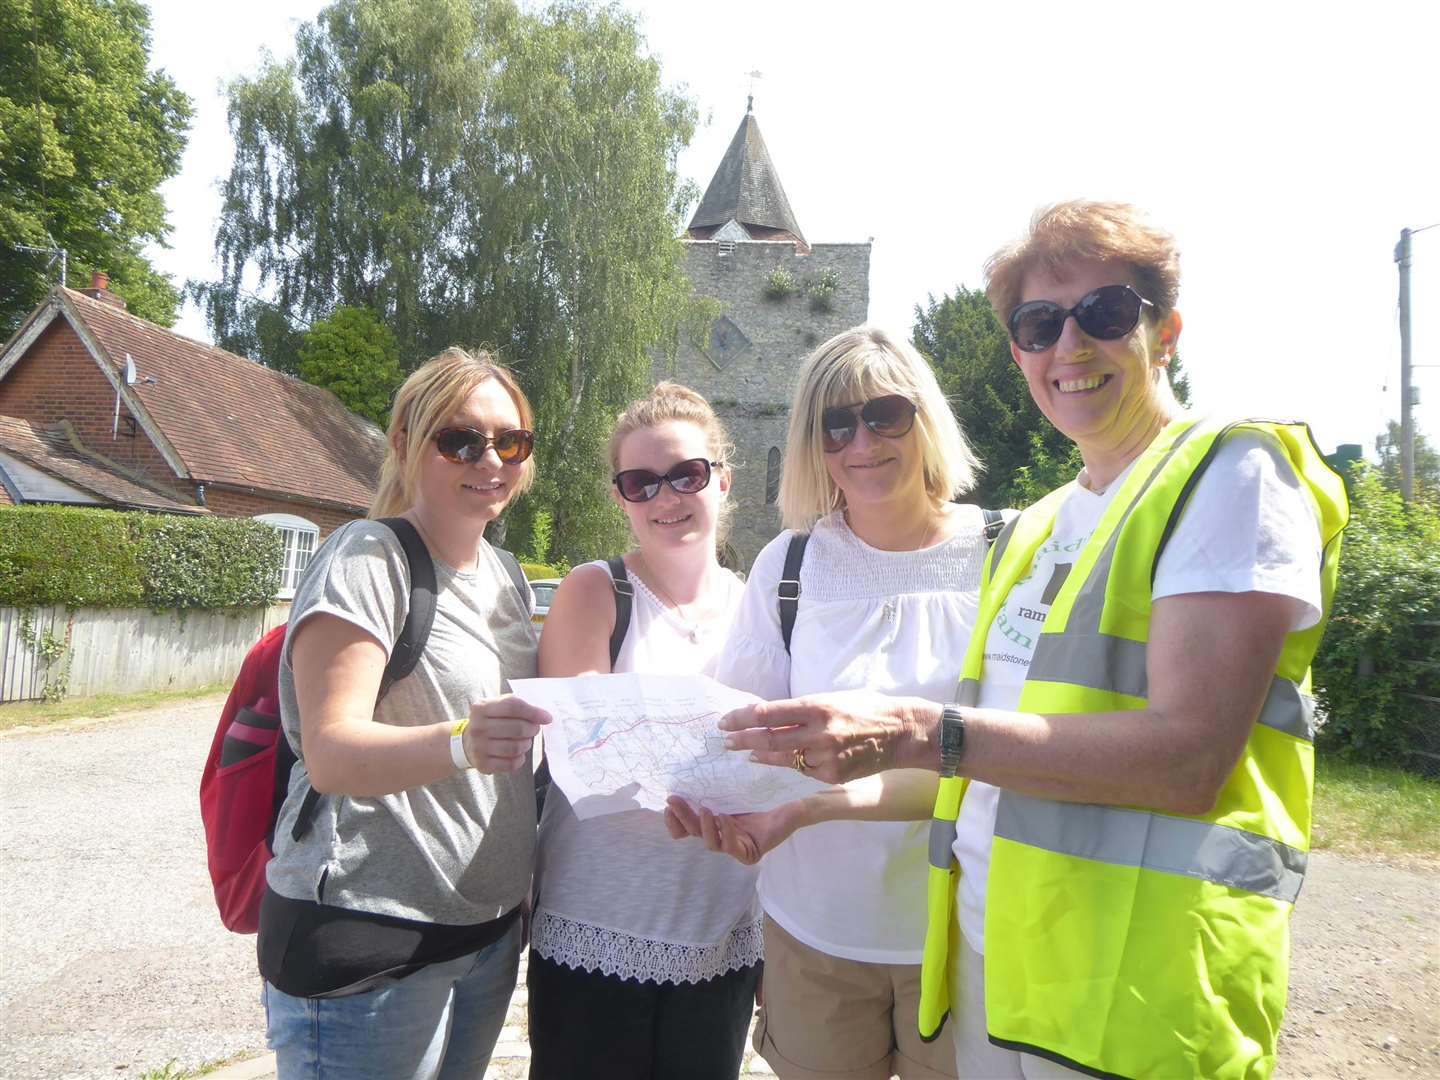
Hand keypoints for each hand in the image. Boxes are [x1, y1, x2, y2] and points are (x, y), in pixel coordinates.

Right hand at [464, 694, 550, 773]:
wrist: (469, 743)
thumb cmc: (491, 721)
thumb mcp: (497, 706)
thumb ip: (517, 706)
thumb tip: (544, 715)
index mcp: (481, 708)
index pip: (513, 706)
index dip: (534, 712)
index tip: (548, 718)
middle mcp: (477, 727)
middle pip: (518, 728)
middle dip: (532, 729)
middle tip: (534, 729)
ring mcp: (479, 747)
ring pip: (516, 747)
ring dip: (527, 744)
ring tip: (525, 741)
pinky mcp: (483, 764)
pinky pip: (512, 763)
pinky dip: (520, 758)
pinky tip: (518, 753)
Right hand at [663, 796, 802, 865]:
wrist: (793, 800)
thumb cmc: (764, 792)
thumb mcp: (733, 788)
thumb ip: (713, 786)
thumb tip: (687, 770)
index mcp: (713, 823)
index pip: (685, 828)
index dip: (674, 820)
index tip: (668, 802)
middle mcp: (721, 836)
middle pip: (694, 834)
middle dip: (682, 818)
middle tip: (674, 801)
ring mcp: (734, 847)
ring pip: (711, 844)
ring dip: (703, 827)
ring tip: (705, 809)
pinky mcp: (749, 853)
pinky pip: (732, 847)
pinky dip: (726, 832)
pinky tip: (723, 818)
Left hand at [719, 691, 932, 783]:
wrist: (901, 732)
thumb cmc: (864, 707)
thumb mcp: (830, 698)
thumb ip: (801, 710)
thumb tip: (766, 715)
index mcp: (818, 706)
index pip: (768, 713)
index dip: (742, 719)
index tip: (726, 722)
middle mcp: (820, 733)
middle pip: (769, 740)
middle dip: (743, 741)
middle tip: (725, 742)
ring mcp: (827, 757)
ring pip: (784, 759)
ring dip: (762, 757)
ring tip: (747, 754)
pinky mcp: (833, 775)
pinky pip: (804, 771)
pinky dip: (792, 765)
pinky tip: (784, 761)